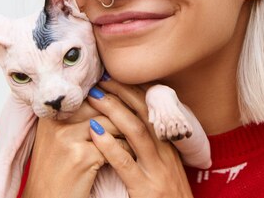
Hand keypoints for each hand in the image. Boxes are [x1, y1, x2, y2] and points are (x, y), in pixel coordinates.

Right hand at [20, 100, 126, 197]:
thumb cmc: (56, 172)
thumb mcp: (58, 138)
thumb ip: (76, 117)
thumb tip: (107, 94)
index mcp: (50, 114)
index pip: (88, 95)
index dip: (110, 98)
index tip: (125, 105)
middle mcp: (56, 122)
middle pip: (101, 106)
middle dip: (123, 114)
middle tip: (138, 120)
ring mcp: (67, 138)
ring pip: (111, 123)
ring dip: (128, 132)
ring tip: (136, 138)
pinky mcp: (81, 156)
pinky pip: (116, 145)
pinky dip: (127, 150)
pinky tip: (130, 156)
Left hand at [88, 79, 193, 197]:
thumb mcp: (165, 168)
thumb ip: (152, 148)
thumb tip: (130, 126)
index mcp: (169, 147)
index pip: (153, 111)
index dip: (134, 91)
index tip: (115, 76)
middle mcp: (166, 153)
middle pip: (145, 113)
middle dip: (123, 92)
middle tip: (102, 78)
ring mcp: (158, 170)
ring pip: (137, 131)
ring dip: (114, 110)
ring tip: (94, 97)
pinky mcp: (146, 189)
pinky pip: (125, 162)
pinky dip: (109, 145)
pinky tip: (94, 133)